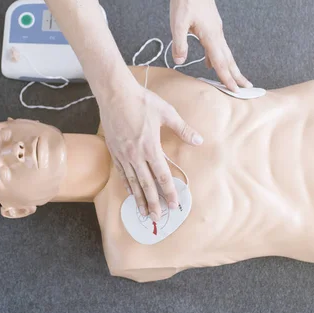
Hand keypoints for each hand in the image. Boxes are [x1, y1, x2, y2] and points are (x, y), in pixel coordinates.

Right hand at [97, 80, 202, 221]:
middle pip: (146, 184)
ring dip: (139, 199)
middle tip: (158, 218)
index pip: (162, 176)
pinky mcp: (114, 150)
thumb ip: (183, 129)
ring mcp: (123, 154)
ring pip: (132, 182)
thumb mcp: (167, 113)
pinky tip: (130, 193)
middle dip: (154, 203)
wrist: (115, 93)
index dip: (169, 192)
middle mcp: (136, 155)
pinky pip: (121, 173)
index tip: (174, 205)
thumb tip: (199, 140)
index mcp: (151, 147)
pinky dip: (126, 185)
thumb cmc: (142, 101)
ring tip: (143, 213)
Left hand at [170, 0, 251, 91]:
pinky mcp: (212, 26)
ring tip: (235, 79)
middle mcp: (217, 35)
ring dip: (230, 68)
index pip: (221, 62)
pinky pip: (218, 47)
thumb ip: (179, 43)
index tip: (236, 91)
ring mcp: (216, 30)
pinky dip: (219, 58)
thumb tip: (180, 61)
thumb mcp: (178, 22)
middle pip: (229, 60)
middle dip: (237, 76)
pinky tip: (212, 63)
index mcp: (210, 36)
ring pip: (225, 53)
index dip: (227, 78)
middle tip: (248, 89)